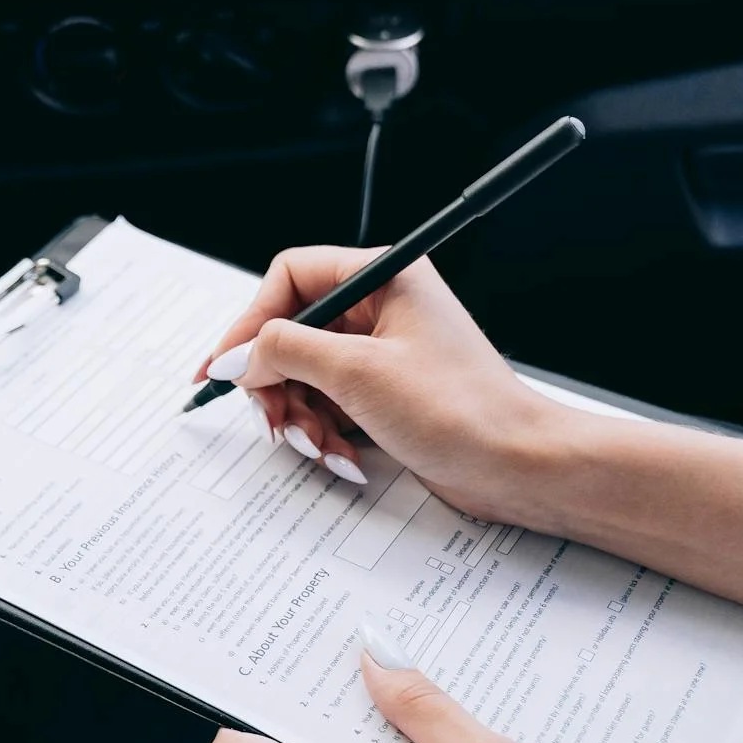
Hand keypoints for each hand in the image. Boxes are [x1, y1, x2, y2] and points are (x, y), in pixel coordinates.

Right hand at [193, 247, 574, 522]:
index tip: (225, 367)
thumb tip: (233, 356)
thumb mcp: (355, 372)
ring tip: (320, 445)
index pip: (289, 278)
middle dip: (276, 384)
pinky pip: (327, 405)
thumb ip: (282, 353)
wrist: (516, 465)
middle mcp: (380, 308)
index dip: (250, 322)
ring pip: (303, 376)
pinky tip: (343, 456)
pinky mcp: (383, 393)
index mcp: (382, 277)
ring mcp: (381, 353)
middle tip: (275, 420)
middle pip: (289, 333)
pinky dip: (325, 433)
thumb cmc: (459, 409)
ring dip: (300, 417)